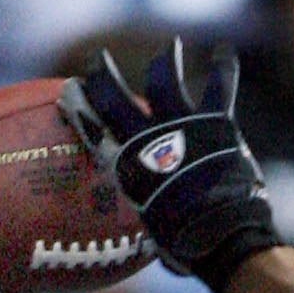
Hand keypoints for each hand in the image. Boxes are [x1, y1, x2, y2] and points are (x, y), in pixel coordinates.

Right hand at [59, 42, 278, 292]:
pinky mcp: (215, 121)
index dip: (77, 107)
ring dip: (164, 59)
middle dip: (100, 72)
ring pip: (163, 75)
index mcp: (128, 164)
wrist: (223, 238)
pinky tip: (222, 52)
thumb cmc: (186, 244)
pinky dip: (221, 66)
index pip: (91, 126)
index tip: (70, 93)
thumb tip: (135, 233)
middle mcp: (149, 137)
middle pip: (113, 93)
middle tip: (97, 60)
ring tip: (170, 48)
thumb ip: (144, 209)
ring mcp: (182, 124)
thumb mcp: (151, 229)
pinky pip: (218, 84)